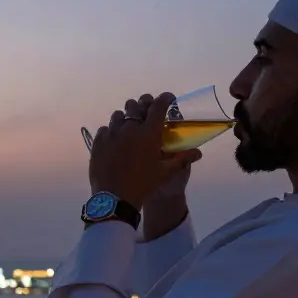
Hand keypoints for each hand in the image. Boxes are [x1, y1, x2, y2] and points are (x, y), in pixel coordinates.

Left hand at [88, 93, 201, 210]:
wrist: (114, 199)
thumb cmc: (143, 185)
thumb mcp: (165, 173)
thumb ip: (182, 159)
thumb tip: (198, 153)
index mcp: (148, 133)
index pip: (158, 106)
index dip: (165, 98)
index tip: (169, 98)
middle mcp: (129, 128)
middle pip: (135, 105)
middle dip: (143, 105)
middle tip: (147, 113)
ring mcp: (111, 134)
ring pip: (118, 115)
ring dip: (126, 118)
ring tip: (130, 128)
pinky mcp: (98, 142)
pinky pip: (105, 129)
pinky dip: (112, 131)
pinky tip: (115, 141)